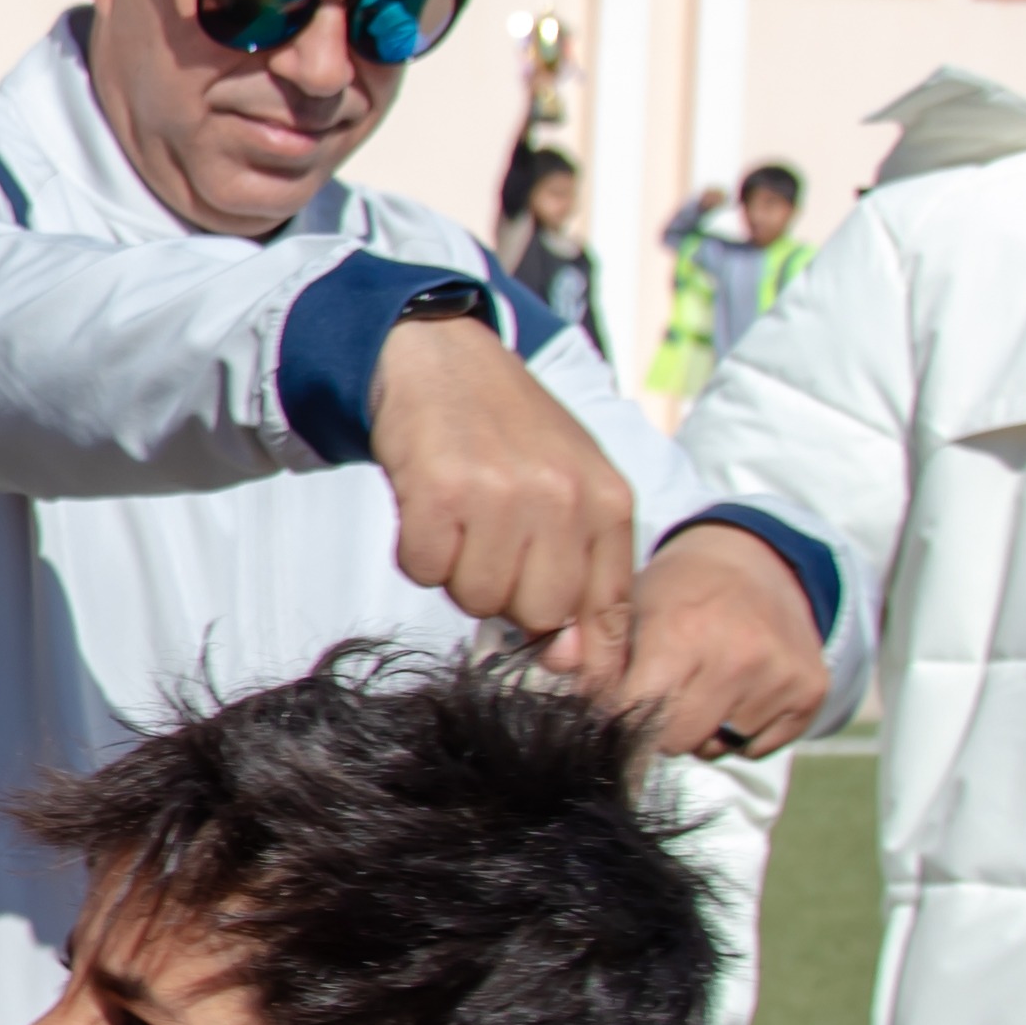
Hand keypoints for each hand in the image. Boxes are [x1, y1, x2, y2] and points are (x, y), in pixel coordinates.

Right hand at [364, 312, 639, 675]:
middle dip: (507, 597)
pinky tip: (430, 511)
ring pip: (476, 598)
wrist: (440, 358)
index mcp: (607, 501)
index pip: (608, 610)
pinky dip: (417, 552)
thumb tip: (570, 664)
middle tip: (493, 548)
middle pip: (536, 614)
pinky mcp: (438, 492)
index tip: (561, 666)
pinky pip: (424, 571)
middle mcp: (562, 497)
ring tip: (462, 521)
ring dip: (457, 573)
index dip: (581, 650)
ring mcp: (501, 494)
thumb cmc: (508, 431)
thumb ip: (584, 570)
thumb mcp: (572, 487)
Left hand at [612, 524, 833, 756]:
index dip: (619, 716)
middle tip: (663, 691)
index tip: (618, 706)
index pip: (637, 715)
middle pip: (677, 741)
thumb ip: (596, 649)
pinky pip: (755, 749)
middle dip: (658, 726)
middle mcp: (737, 659)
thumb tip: (564, 677)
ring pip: (715, 748)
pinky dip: (739, 733)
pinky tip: (738, 691)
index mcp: (682, 634)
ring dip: (701, 730)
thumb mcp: (631, 603)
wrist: (761, 561)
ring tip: (705, 683)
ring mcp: (780, 678)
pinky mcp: (811, 693)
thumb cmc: (683, 589)